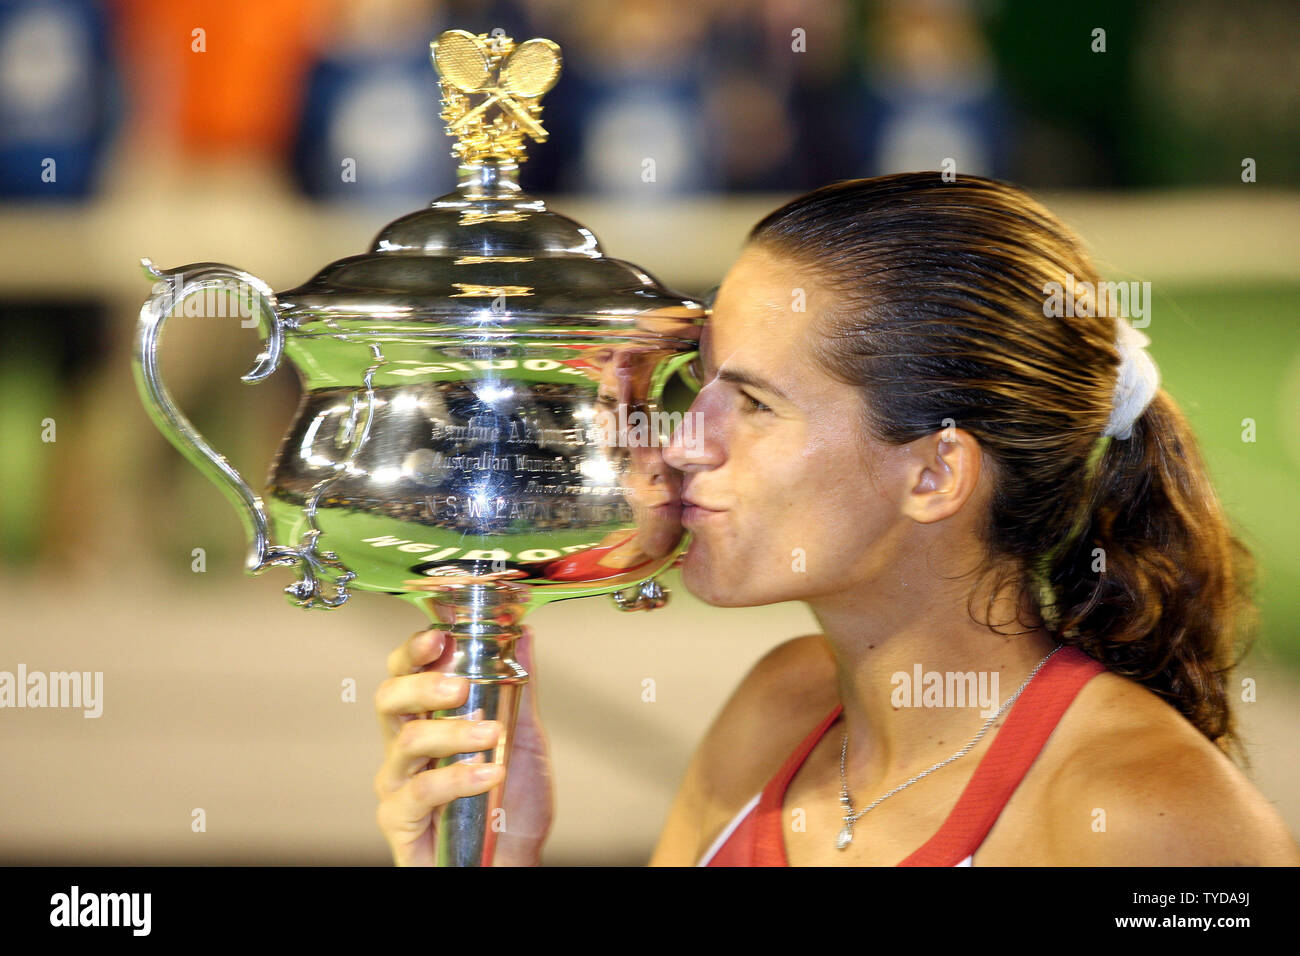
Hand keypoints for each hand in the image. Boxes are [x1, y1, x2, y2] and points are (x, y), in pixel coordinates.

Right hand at [373, 624, 553, 865]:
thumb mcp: (524, 739)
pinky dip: (459, 779)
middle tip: (460, 688)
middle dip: (424, 685)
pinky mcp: (399, 821)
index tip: (438, 636)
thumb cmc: (510, 806)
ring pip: (406, 742)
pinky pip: (420, 792)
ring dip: (453, 734)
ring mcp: (398, 785)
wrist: (512, 863)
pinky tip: (489, 776)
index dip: (414, 652)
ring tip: (491, 736)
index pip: (404, 674)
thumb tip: (525, 635)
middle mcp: (404, 749)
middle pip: (389, 699)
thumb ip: (518, 689)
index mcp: (426, 721)